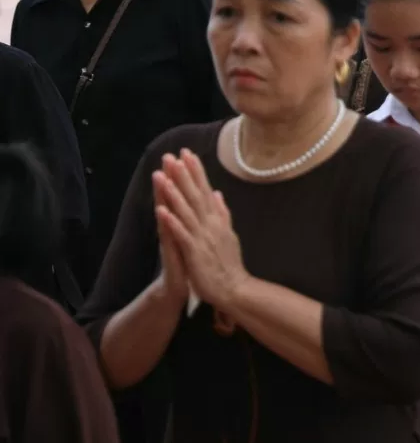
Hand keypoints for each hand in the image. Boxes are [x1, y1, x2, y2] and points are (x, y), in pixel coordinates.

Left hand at [154, 150, 249, 311]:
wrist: (234, 289)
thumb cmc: (229, 263)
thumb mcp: (229, 233)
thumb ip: (222, 213)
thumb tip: (217, 193)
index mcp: (217, 219)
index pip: (205, 190)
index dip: (196, 171)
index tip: (187, 153)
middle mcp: (211, 224)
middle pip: (195, 195)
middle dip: (184, 175)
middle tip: (173, 155)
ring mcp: (203, 237)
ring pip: (186, 211)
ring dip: (174, 193)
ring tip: (163, 176)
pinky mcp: (195, 252)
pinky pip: (181, 235)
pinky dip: (171, 222)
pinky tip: (160, 210)